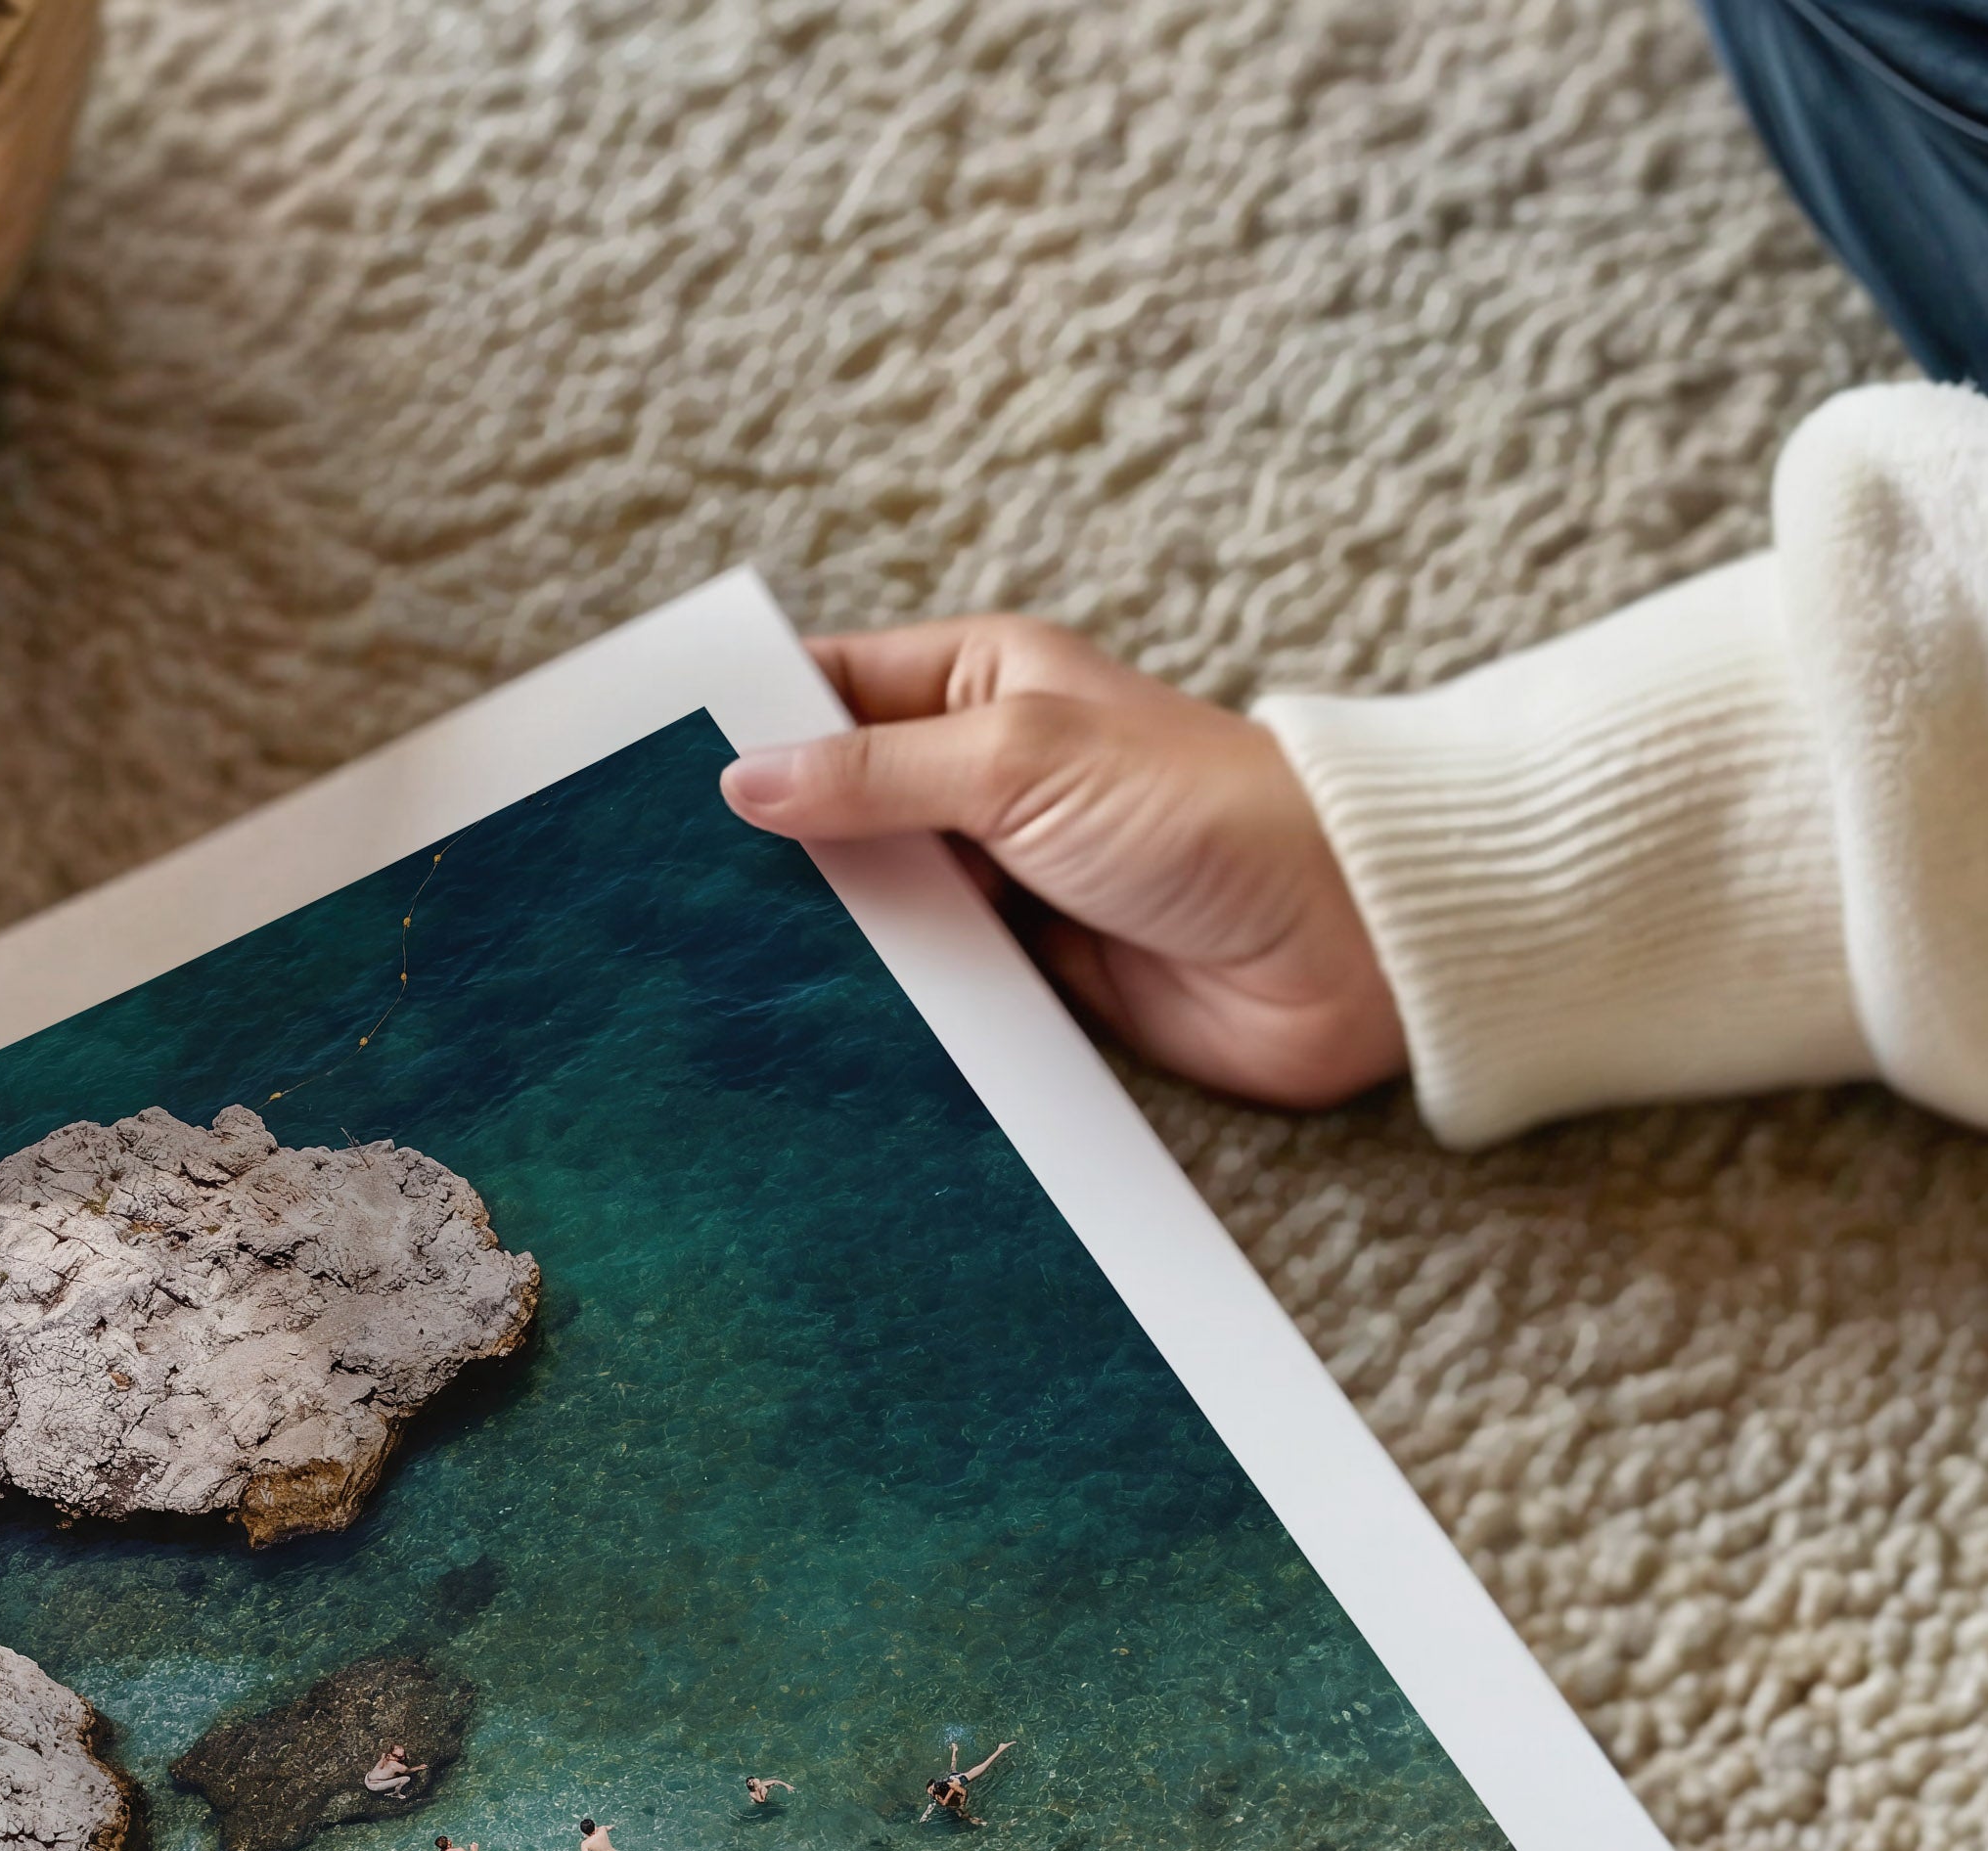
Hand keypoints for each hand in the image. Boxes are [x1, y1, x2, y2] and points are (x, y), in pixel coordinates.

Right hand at [718, 617, 1403, 1108]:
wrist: (1338, 946)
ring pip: (872, 907)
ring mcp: (1001, 882)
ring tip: (700, 970)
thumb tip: (746, 781)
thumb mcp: (1019, 762)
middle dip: (760, 847)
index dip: (745, 726)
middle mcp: (983, 778)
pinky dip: (876, 1005)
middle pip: (836, 807)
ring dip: (812, 938)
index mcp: (981, 684)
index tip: (650, 775)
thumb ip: (876, 774)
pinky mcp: (1026, 976)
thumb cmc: (1204, 813)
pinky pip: (925, 989)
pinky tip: (801, 1029)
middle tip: (652, 892)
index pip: (828, 691)